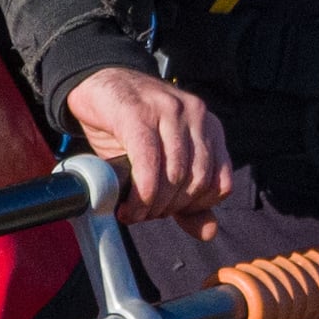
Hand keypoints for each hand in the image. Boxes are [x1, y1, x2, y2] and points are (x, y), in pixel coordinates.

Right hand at [64, 67, 229, 220]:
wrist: (98, 86)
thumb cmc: (131, 129)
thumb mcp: (164, 164)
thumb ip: (189, 199)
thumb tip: (209, 232)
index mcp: (211, 127)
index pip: (220, 184)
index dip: (194, 207)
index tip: (167, 213)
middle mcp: (196, 115)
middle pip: (196, 181)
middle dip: (169, 208)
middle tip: (144, 215)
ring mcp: (168, 110)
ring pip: (175, 174)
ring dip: (152, 204)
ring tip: (133, 212)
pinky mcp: (137, 112)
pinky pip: (148, 161)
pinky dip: (141, 192)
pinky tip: (128, 206)